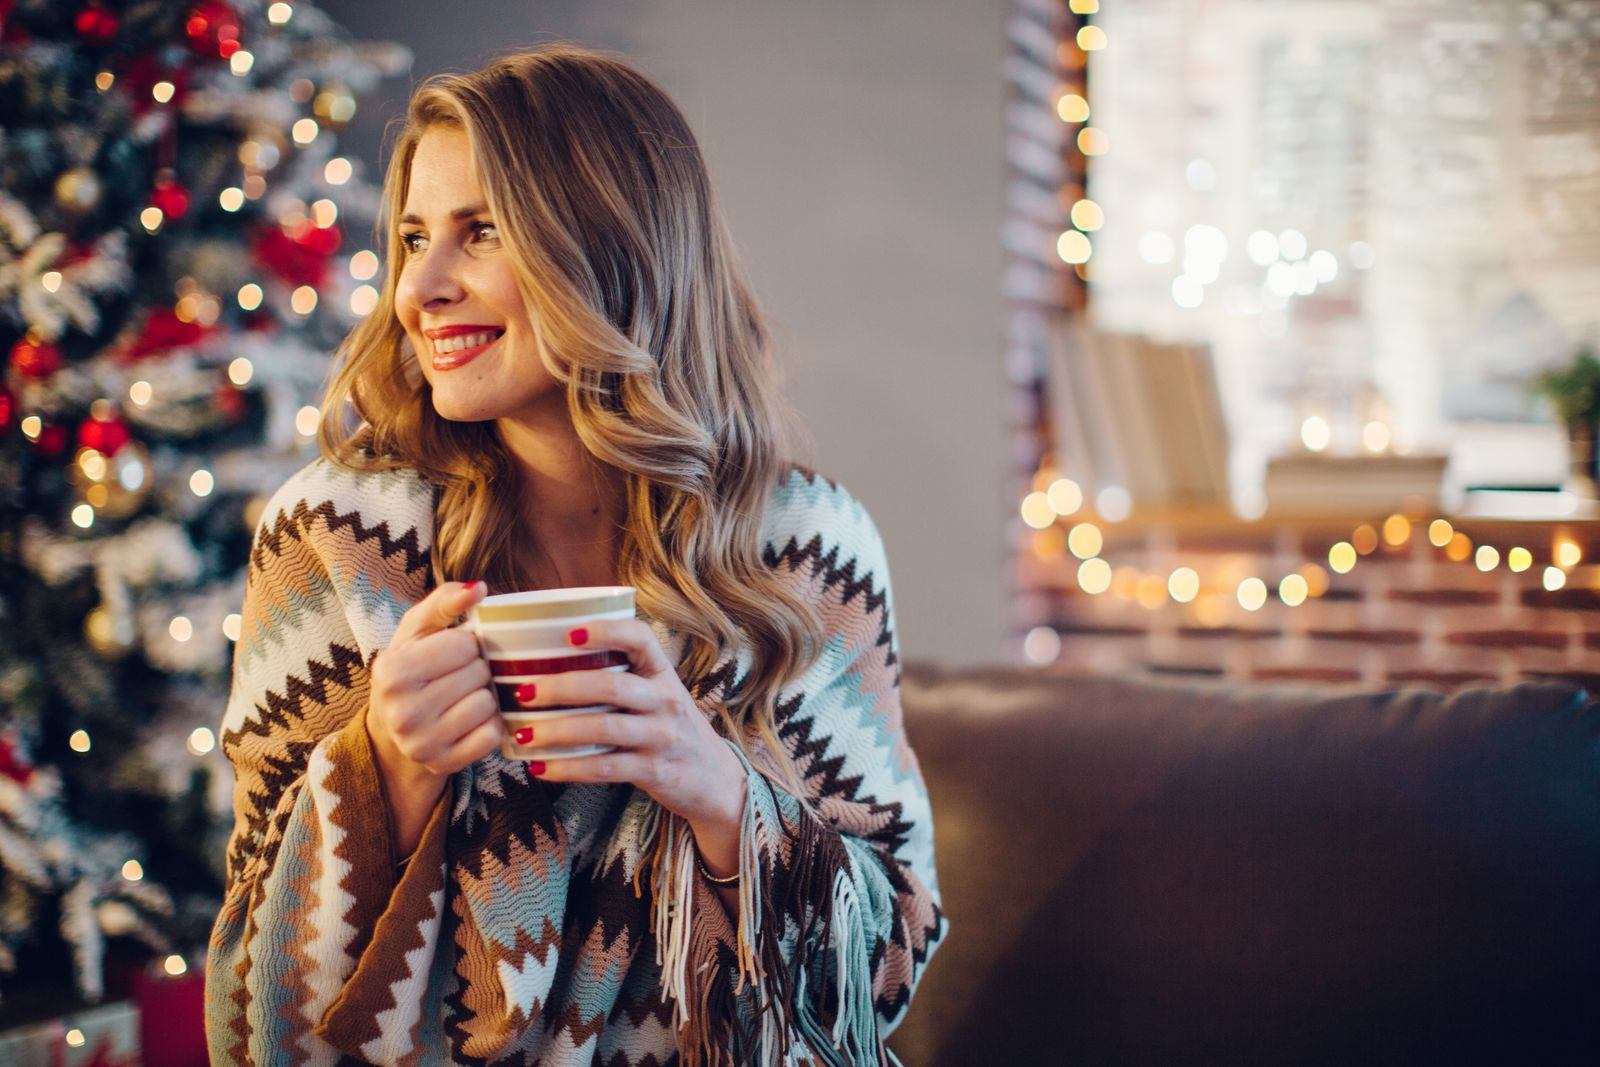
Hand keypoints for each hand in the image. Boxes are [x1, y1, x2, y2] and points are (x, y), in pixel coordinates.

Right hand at [367, 580, 499, 790]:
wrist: (393, 730)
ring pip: (488, 704)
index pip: (463, 645)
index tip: (455, 652)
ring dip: (485, 697)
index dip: (467, 644)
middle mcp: (403, 711)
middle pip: (478, 674)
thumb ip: (445, 601)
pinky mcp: (443, 763)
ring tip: (464, 697)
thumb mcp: (417, 630)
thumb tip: (479, 588)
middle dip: (477, 670)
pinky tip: (470, 721)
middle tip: (460, 677)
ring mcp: (422, 743)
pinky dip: (489, 725)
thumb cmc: (413, 668)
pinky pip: (492, 735)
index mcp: (393, 671)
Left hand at [509, 620, 747, 831]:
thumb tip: (547, 663)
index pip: (640, 637)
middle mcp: (667, 700)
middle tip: (523, 691)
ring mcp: (663, 736)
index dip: (605, 630)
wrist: (713, 777)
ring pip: (604, 728)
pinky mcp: (656, 771)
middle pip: (611, 685)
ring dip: (558, 730)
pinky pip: (605, 767)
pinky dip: (568, 768)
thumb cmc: (669, 727)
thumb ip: (618, 677)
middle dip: (562, 687)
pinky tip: (541, 768)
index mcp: (662, 673)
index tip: (568, 633)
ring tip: (523, 733)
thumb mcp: (656, 694)